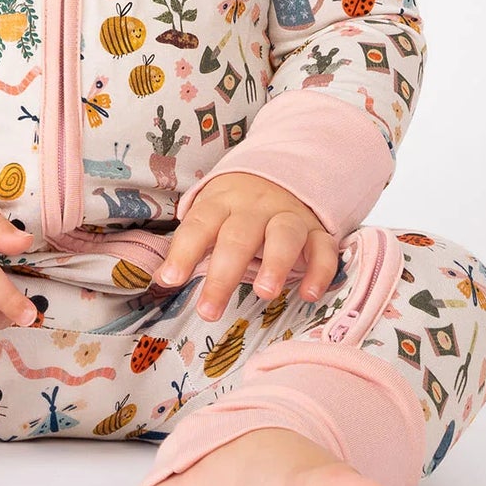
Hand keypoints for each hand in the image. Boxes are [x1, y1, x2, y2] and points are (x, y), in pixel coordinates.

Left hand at [153, 172, 338, 320]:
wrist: (281, 174)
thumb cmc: (236, 208)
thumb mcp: (210, 214)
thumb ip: (191, 244)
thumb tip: (162, 278)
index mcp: (222, 202)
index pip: (199, 224)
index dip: (183, 251)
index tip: (169, 279)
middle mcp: (255, 207)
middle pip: (238, 236)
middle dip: (223, 274)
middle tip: (209, 311)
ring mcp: (289, 216)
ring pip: (284, 235)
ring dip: (275, 263)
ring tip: (264, 293)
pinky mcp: (318, 231)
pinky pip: (324, 249)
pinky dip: (320, 271)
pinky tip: (308, 294)